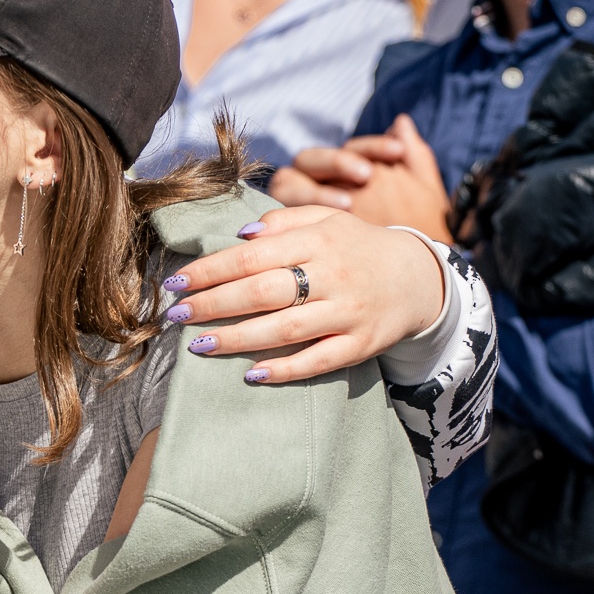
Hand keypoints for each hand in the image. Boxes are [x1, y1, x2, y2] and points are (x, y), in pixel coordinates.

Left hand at [160, 206, 445, 384]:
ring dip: (237, 338)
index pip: (251, 256)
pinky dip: (285, 369)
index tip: (175, 282)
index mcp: (318, 240)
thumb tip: (239, 234)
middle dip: (213, 304)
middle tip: (175, 315)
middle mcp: (332, 274)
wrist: (418, 278)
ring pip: (285, 329)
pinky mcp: (361, 344)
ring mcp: (347, 312)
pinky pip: (318, 360)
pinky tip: (251, 373)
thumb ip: (283, 222)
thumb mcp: (326, 220)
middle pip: (262, 291)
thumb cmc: (356, 247)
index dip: (209, 270)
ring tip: (199, 345)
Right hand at [276, 116, 451, 238]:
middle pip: (313, 159)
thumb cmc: (409, 229)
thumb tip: (402, 122)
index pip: (352, 148)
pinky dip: (299, 212)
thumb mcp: (421, 193)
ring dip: (316, 190)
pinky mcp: (282, 226)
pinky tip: (324, 223)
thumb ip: (415, 157)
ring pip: (290, 181)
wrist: (401, 275)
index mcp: (345, 168)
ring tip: (347, 203)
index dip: (373, 146)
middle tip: (365, 175)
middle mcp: (315, 180)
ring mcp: (295, 202)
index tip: (398, 151)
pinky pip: (282, 212)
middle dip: (338, 163)